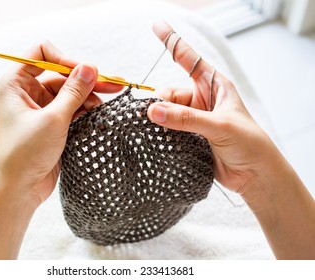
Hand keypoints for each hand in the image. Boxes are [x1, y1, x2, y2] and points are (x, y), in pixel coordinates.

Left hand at [0, 40, 122, 207]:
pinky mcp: (52, 124)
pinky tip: (100, 115)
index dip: (65, 59)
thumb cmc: (24, 153)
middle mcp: (27, 92)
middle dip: (86, 82)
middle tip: (113, 86)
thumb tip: (90, 67)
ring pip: (70, 94)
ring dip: (88, 99)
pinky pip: (72, 110)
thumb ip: (74, 91)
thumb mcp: (53, 119)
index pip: (42, 54)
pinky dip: (86, 112)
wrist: (18, 190)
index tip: (87, 72)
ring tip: (105, 108)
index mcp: (16, 83)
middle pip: (61, 76)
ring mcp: (40, 109)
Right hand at [148, 21, 314, 258]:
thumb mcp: (220, 125)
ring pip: (165, 111)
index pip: (189, 58)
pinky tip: (158, 138)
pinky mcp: (188, 136)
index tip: (157, 25)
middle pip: (169, 92)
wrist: (254, 175)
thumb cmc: (249, 143)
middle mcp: (202, 99)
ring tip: (158, 130)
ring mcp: (194, 118)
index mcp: (215, 86)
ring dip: (160, 120)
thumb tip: (154, 111)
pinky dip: (160, 132)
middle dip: (160, 102)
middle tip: (155, 116)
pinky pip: (167, 128)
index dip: (172, 41)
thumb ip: (186, 118)